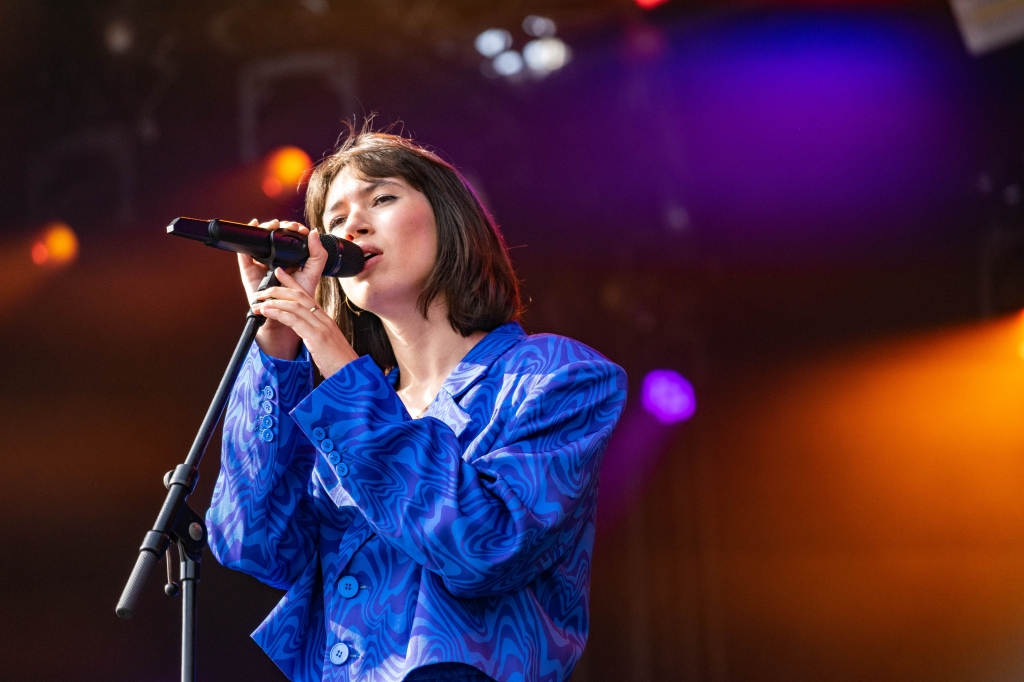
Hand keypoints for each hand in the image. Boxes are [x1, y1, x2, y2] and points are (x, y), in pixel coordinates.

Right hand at [239, 219, 321, 359]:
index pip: (289, 237)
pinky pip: (244, 254)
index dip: (293, 229)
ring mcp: (261, 263)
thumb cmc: (299, 297)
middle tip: (286, 225)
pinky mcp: (249, 270)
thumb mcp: (313, 273)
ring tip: (271, 225)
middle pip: (273, 236)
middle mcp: (275, 258)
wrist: (284, 314)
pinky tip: (252, 228)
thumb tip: (314, 233)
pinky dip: (246, 241)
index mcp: (290, 257)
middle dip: (279, 226)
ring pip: (260, 241)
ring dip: (264, 229)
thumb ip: (318, 255)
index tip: (298, 228)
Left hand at [251, 266, 359, 378]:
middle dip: (278, 289)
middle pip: (299, 296)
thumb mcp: (327, 346)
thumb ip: (316, 336)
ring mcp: (321, 327)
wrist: (352, 376)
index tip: (279, 273)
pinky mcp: (317, 337)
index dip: (292, 282)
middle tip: (262, 289)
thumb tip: (305, 334)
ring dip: (274, 301)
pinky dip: (278, 313)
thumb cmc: (340, 364)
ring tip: (259, 302)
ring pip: (295, 305)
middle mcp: (324, 319)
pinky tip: (267, 312)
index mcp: (326, 320)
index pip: (307, 295)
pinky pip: (294, 320)